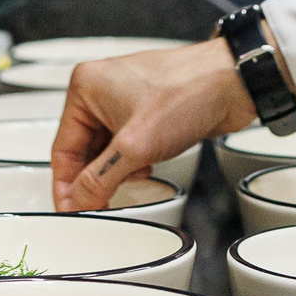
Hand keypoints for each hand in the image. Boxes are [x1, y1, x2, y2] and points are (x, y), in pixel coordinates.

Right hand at [49, 39, 256, 210]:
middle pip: (84, 151)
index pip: (62, 148)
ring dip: (115, 173)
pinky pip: (127, 145)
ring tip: (127, 186)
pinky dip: (132, 163)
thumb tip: (77, 201)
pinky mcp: (147, 111)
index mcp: (86, 87)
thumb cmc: (187, 93)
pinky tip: (145, 171)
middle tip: (97, 208)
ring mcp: (125, 100)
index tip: (71, 213)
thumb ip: (100, 179)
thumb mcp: (135, 146)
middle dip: (94, 180)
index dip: (66, 186)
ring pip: (106, 150)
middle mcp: (101, 90)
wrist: (232, 83)